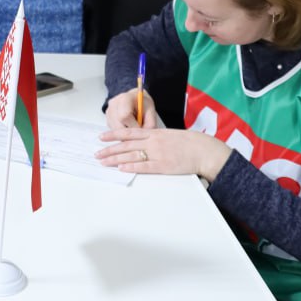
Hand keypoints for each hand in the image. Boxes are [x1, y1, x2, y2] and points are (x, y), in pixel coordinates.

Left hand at [96, 127, 232, 181]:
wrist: (203, 150)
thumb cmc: (188, 142)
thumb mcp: (169, 134)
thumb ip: (155, 136)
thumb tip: (142, 140)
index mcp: (154, 132)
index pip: (128, 132)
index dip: (113, 134)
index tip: (101, 137)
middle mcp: (153, 141)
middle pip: (126, 145)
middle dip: (109, 150)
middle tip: (97, 154)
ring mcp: (157, 153)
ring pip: (131, 155)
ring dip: (115, 159)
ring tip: (104, 162)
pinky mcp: (162, 166)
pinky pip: (144, 166)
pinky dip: (131, 167)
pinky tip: (121, 168)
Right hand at [105, 89, 157, 129]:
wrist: (136, 99)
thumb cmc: (143, 104)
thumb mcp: (151, 112)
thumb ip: (150, 124)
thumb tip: (144, 138)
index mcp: (125, 98)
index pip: (124, 116)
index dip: (133, 126)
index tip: (141, 127)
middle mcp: (114, 103)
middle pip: (118, 126)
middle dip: (129, 132)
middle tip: (138, 130)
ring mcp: (109, 111)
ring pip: (115, 130)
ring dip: (126, 133)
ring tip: (134, 126)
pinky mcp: (107, 118)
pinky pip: (114, 131)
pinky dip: (122, 132)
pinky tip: (128, 126)